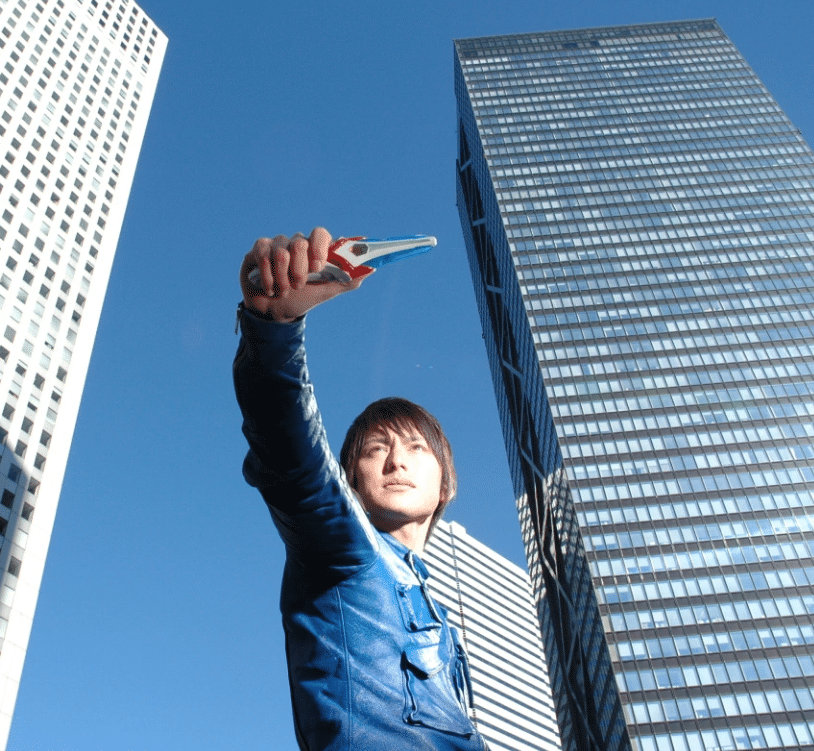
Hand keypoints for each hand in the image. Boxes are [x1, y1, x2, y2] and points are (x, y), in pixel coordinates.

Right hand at [240, 228, 370, 322]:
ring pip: (281, 251)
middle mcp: (296, 243)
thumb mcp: (326, 292)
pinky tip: (269, 288)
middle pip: (299, 242)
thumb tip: (369, 270)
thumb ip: (347, 281)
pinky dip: (268, 276)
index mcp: (314, 249)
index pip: (320, 233)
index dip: (319, 247)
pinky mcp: (258, 250)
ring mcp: (276, 245)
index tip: (318, 267)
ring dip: (283, 278)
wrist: (275, 313)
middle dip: (299, 269)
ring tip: (284, 290)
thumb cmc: (303, 299)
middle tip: (299, 285)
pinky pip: (263, 255)